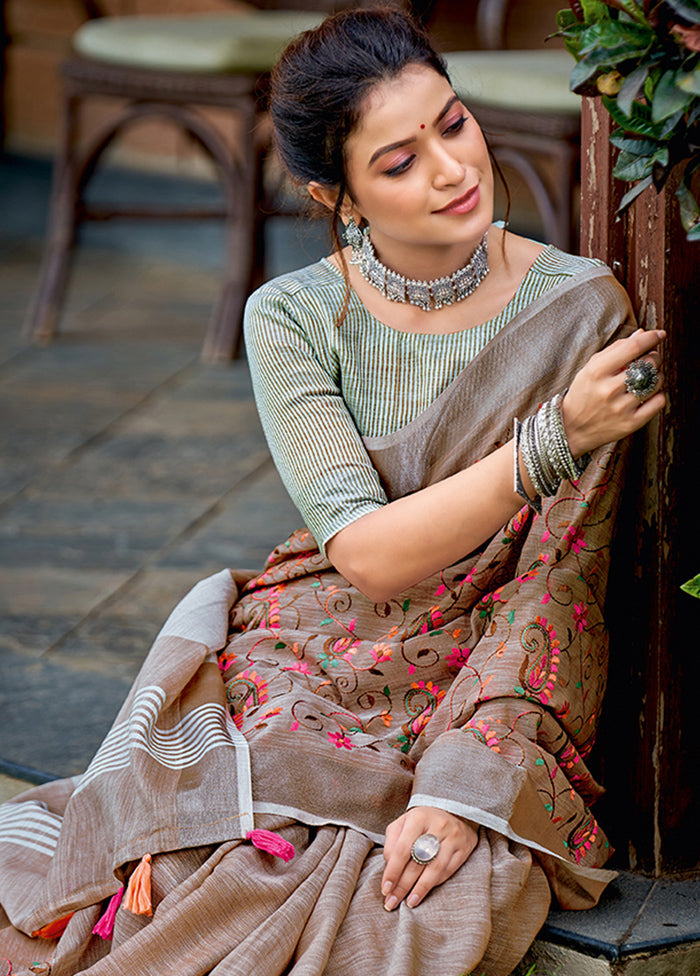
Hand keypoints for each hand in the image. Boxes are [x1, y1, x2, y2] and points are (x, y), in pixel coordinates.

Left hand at [381, 806, 477, 910]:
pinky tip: (423, 892)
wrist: (454, 811)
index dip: (393, 872)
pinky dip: (434, 884)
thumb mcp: (404, 823)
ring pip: (434, 870)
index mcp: (418, 818)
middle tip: (392, 902)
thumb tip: (389, 865)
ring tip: (409, 902)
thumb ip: (392, 841)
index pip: (402, 849)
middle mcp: (437, 826)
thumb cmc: (423, 821)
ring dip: (420, 889)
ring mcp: (453, 837)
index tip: (385, 889)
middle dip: (402, 886)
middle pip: (417, 862)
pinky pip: (448, 871)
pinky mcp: (464, 848)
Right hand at [562, 328, 665, 457]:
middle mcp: (609, 390)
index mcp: (596, 372)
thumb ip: (615, 350)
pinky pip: (659, 402)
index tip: (659, 334)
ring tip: (645, 379)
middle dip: (653, 357)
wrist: (572, 429)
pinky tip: (646, 395)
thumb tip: (641, 334)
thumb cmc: (582, 395)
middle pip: (648, 363)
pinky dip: (657, 395)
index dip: (651, 338)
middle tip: (649, 360)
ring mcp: (621, 408)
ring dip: (656, 376)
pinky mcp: (631, 423)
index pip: (633, 347)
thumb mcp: (590, 369)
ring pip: (656, 382)